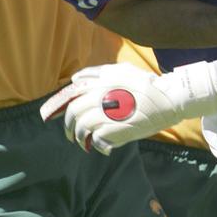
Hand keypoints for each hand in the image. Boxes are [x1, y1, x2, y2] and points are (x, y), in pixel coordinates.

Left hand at [40, 61, 216, 154]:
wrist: (168, 99)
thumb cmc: (146, 84)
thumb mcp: (122, 70)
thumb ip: (97, 73)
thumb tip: (75, 79)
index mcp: (100, 81)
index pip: (70, 95)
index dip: (57, 106)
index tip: (48, 116)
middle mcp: (99, 96)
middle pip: (73, 114)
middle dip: (69, 127)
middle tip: (71, 135)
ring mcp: (106, 114)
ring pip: (82, 129)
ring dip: (82, 138)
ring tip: (87, 143)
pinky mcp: (114, 130)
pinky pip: (97, 142)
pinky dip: (98, 146)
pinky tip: (104, 147)